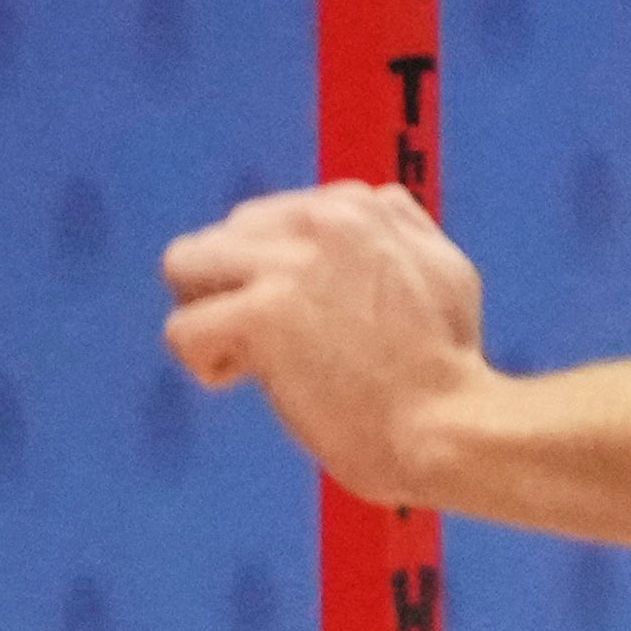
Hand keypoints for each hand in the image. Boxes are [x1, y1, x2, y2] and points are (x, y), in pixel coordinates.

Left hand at [162, 183, 490, 507]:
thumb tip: (372, 208)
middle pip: (224, 235)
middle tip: (267, 340)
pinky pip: (183, 328)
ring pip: (185, 265)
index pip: (273, 217)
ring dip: (205, 311)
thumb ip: (397, 230)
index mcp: (360, 206)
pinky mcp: (261, 316)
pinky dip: (203, 361)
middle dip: (233, 287)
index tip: (306, 316)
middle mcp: (319, 221)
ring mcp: (287, 266)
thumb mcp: (441, 264)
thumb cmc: (448, 363)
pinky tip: (244, 380)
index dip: (277, 271)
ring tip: (241, 354)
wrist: (446, 424)